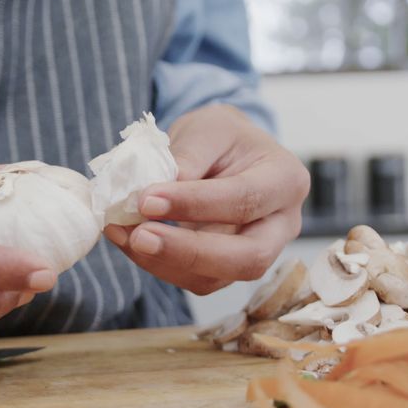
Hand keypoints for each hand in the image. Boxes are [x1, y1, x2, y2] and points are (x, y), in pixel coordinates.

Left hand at [103, 105, 308, 294]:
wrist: (225, 153)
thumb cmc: (223, 137)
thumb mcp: (208, 128)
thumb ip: (187, 156)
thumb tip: (154, 192)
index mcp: (285, 180)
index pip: (244, 200)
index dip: (195, 204)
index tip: (146, 199)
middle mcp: (281, 225)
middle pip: (247, 257)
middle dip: (188, 252)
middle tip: (139, 236)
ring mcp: (257, 253)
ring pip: (215, 277)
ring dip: (162, 261)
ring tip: (122, 232)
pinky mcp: (226, 269)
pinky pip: (194, 279)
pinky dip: (156, 263)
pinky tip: (127, 239)